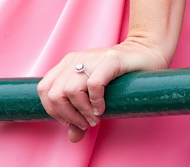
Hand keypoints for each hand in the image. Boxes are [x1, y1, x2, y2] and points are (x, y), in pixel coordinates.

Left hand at [36, 39, 169, 142]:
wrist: (145, 53)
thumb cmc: (119, 76)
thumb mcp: (94, 95)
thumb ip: (81, 114)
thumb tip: (72, 138)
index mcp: (67, 65)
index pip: (44, 90)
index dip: (53, 111)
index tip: (70, 120)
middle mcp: (76, 60)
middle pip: (54, 94)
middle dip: (68, 116)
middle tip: (85, 123)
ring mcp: (92, 58)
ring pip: (70, 90)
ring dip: (82, 112)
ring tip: (95, 118)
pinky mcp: (110, 60)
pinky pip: (93, 84)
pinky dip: (95, 102)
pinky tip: (102, 108)